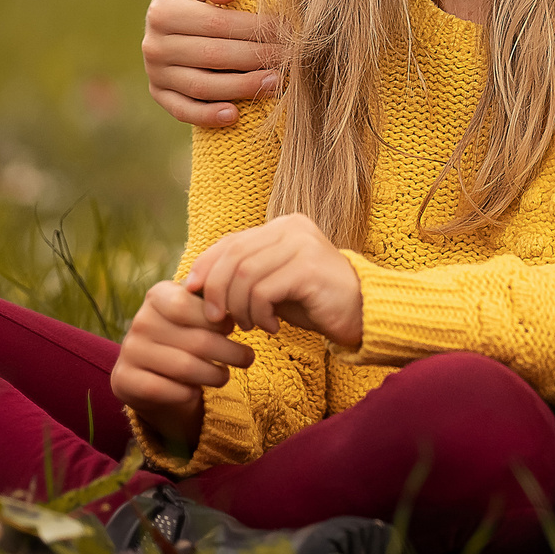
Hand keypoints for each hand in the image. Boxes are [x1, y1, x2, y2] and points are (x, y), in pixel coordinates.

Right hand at [111, 279, 255, 450]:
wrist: (154, 371)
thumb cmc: (188, 335)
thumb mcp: (199, 313)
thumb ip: (216, 303)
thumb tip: (238, 303)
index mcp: (158, 296)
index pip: (189, 305)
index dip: (217, 320)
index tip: (234, 328)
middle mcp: (139, 321)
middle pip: (196, 340)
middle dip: (230, 352)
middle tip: (247, 358)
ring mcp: (129, 351)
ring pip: (184, 367)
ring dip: (214, 375)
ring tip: (225, 375)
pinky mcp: (123, 380)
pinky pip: (162, 389)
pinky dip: (186, 393)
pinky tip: (196, 391)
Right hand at [144, 0, 282, 125]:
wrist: (186, 5)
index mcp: (162, 10)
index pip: (217, 24)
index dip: (256, 28)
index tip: (289, 31)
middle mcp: (153, 43)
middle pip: (214, 56)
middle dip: (258, 58)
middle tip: (293, 58)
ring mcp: (155, 72)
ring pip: (202, 87)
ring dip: (242, 88)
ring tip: (277, 82)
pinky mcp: (160, 94)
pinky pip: (183, 111)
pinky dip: (208, 116)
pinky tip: (236, 114)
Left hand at [184, 214, 365, 350]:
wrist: (362, 313)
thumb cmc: (314, 301)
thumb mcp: (273, 284)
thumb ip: (243, 275)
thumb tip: (195, 282)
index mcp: (282, 226)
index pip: (230, 242)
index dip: (205, 267)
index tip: (192, 293)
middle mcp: (291, 228)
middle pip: (233, 257)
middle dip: (216, 291)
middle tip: (217, 319)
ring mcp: (302, 245)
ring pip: (244, 275)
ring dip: (239, 307)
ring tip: (250, 325)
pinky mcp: (308, 268)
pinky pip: (263, 291)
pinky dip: (258, 314)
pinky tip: (271, 327)